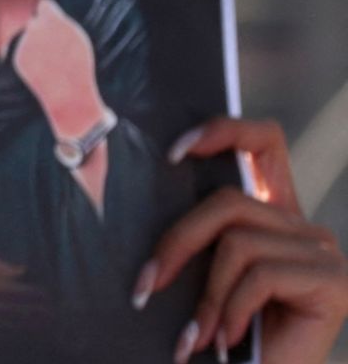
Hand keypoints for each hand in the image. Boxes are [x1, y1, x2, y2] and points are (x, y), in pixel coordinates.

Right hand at [0, 253, 52, 336]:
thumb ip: (0, 268)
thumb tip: (23, 271)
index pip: (18, 291)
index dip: (35, 294)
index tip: (47, 295)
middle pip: (17, 310)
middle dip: (36, 313)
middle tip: (51, 315)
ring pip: (9, 324)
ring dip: (28, 326)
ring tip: (42, 326)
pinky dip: (11, 333)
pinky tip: (20, 332)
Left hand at [10, 0, 106, 137]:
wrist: (68, 94)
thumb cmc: (78, 66)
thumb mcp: (76, 39)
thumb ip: (59, 23)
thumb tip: (43, 8)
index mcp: (54, 22)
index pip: (44, 5)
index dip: (47, 12)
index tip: (49, 17)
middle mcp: (36, 28)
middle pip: (34, 23)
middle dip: (41, 31)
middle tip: (53, 48)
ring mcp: (24, 43)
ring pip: (27, 39)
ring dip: (36, 46)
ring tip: (52, 63)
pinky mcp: (17, 57)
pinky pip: (23, 52)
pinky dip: (31, 59)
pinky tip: (43, 70)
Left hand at [140, 118, 347, 362]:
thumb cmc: (224, 337)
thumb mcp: (204, 275)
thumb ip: (198, 235)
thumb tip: (142, 188)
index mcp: (275, 215)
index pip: (263, 142)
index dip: (224, 130)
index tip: (174, 152)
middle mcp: (304, 227)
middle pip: (228, 202)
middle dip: (178, 244)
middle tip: (146, 288)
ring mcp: (324, 252)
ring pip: (238, 242)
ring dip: (206, 296)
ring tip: (197, 336)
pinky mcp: (335, 282)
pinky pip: (260, 275)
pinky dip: (229, 311)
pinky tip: (223, 341)